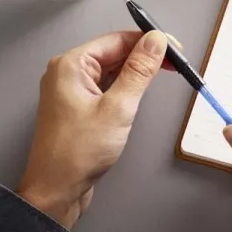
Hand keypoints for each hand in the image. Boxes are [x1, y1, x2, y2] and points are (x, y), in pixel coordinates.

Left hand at [17, 30, 170, 228]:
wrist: (55, 191)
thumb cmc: (78, 153)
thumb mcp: (118, 108)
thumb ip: (139, 71)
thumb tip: (156, 41)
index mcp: (71, 65)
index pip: (117, 40)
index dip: (149, 41)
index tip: (175, 48)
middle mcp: (68, 72)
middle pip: (114, 52)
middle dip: (145, 56)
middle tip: (176, 64)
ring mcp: (71, 90)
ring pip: (111, 70)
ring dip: (137, 72)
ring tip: (164, 75)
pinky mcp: (77, 107)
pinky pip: (105, 86)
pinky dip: (125, 87)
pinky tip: (140, 92)